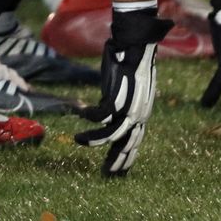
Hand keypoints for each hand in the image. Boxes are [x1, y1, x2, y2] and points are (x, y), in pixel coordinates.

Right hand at [74, 8, 172, 176]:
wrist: (137, 45)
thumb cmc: (133, 63)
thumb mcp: (130, 89)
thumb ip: (122, 103)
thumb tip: (109, 112)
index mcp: (143, 113)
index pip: (136, 142)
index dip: (127, 157)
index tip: (119, 171)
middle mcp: (139, 114)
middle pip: (127, 144)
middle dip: (115, 161)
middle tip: (105, 175)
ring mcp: (129, 107)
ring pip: (110, 135)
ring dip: (92, 140)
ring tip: (77, 140)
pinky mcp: (117, 98)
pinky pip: (98, 116)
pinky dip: (87, 117)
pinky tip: (78, 111)